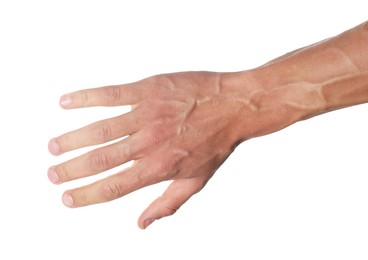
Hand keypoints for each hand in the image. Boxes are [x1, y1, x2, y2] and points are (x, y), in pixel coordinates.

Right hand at [48, 71, 253, 228]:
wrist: (235, 106)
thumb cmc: (217, 143)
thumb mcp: (197, 180)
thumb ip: (168, 203)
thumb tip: (142, 224)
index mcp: (160, 167)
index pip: (114, 186)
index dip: (87, 195)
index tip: (68, 198)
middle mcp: (149, 143)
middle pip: (101, 160)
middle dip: (71, 170)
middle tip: (53, 174)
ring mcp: (147, 115)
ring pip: (100, 130)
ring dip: (72, 140)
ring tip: (53, 147)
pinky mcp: (148, 90)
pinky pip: (110, 94)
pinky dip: (85, 98)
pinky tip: (66, 102)